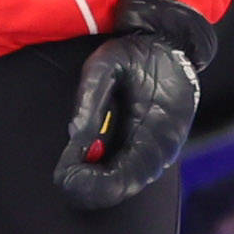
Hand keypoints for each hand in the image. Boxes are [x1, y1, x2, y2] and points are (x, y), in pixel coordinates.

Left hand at [54, 0, 211, 210]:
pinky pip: (128, 172)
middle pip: (124, 189)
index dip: (93, 185)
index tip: (66, 174)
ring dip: (96, 180)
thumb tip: (75, 138)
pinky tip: (88, 157)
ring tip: (72, 165)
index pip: (125, 177)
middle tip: (63, 174)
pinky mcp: (152, 150)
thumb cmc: (137, 53)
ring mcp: (160, 153)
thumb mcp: (106, 62)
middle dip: (90, 187)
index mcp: (157, 129)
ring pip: (126, 184)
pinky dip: (105, 172)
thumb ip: (89, 98)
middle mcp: (163, 149)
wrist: (169, 45)